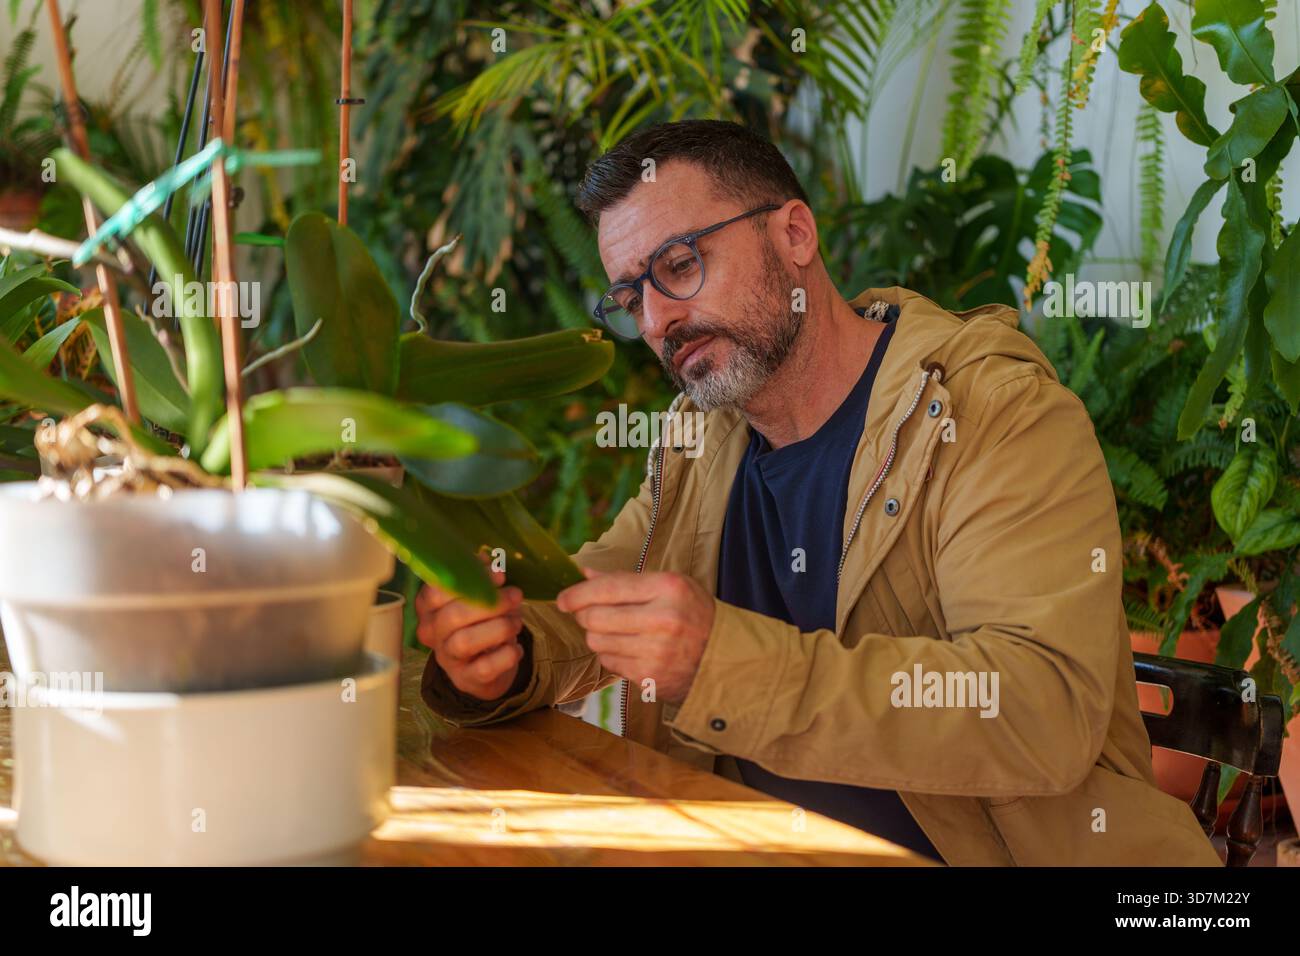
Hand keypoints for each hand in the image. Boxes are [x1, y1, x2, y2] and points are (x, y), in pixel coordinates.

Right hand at [415, 562, 524, 701]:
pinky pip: (485, 667)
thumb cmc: (479, 622)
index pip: (437, 590)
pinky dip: (507, 655)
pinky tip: (517, 648)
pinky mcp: (466, 678)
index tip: (499, 575)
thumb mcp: (478, 596)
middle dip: (490, 604)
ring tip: (517, 623)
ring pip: (465, 642)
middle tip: (516, 596)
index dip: (471, 579)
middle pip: (453, 616)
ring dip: (498, 628)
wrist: (485, 668)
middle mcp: (432, 632)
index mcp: (429, 606)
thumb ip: (481, 578)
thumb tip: (489, 562)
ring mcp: (447, 658)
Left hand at [555, 569, 713, 705]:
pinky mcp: (650, 677)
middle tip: (589, 614)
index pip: (608, 588)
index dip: (577, 594)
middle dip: (585, 616)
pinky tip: (629, 649)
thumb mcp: (670, 586)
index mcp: (668, 588)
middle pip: (595, 618)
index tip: (562, 599)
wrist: (725, 657)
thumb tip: (583, 573)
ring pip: (597, 642)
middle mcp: (663, 619)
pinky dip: (611, 655)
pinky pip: (609, 663)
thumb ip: (625, 580)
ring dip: (598, 636)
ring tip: (616, 631)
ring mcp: (656, 652)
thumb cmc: (693, 614)